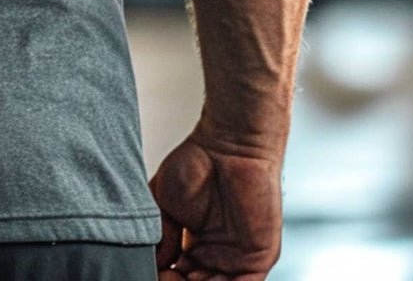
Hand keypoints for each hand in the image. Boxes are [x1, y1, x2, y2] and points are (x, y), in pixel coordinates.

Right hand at [147, 128, 283, 279]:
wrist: (229, 145)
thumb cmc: (197, 162)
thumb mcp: (164, 201)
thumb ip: (161, 236)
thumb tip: (155, 264)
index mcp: (194, 246)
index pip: (179, 276)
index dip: (165, 277)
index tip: (153, 271)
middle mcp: (216, 256)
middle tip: (165, 275)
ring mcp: (237, 260)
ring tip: (179, 277)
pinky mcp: (259, 259)